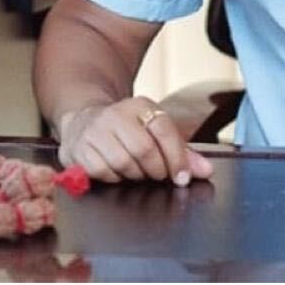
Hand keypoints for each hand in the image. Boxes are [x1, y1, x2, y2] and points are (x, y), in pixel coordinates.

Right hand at [55, 96, 215, 185]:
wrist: (83, 121)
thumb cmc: (126, 132)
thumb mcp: (153, 133)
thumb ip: (181, 152)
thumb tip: (205, 171)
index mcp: (140, 106)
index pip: (164, 130)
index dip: (177, 157)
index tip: (181, 178)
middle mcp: (116, 114)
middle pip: (144, 149)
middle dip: (155, 170)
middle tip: (156, 175)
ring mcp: (95, 130)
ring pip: (123, 163)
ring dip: (134, 176)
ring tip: (135, 172)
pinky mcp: (79, 149)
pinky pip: (102, 172)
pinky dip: (113, 178)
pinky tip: (115, 172)